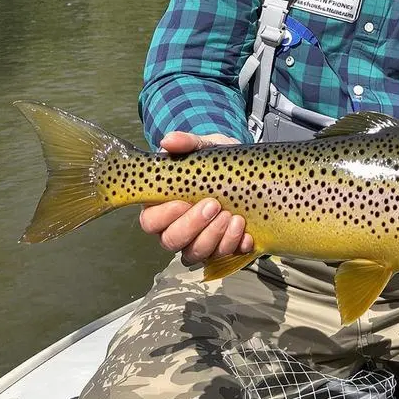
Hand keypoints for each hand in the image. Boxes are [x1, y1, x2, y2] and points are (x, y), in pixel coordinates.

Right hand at [138, 130, 253, 262]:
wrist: (246, 170)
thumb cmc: (216, 161)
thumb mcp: (205, 147)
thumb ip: (187, 143)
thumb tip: (168, 141)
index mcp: (162, 206)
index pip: (151, 221)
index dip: (164, 215)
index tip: (183, 200)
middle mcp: (176, 228)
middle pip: (171, 241)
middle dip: (193, 226)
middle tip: (214, 205)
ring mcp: (198, 241)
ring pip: (196, 253)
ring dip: (215, 238)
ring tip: (234, 217)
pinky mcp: (221, 248)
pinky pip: (224, 257)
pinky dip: (236, 247)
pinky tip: (247, 234)